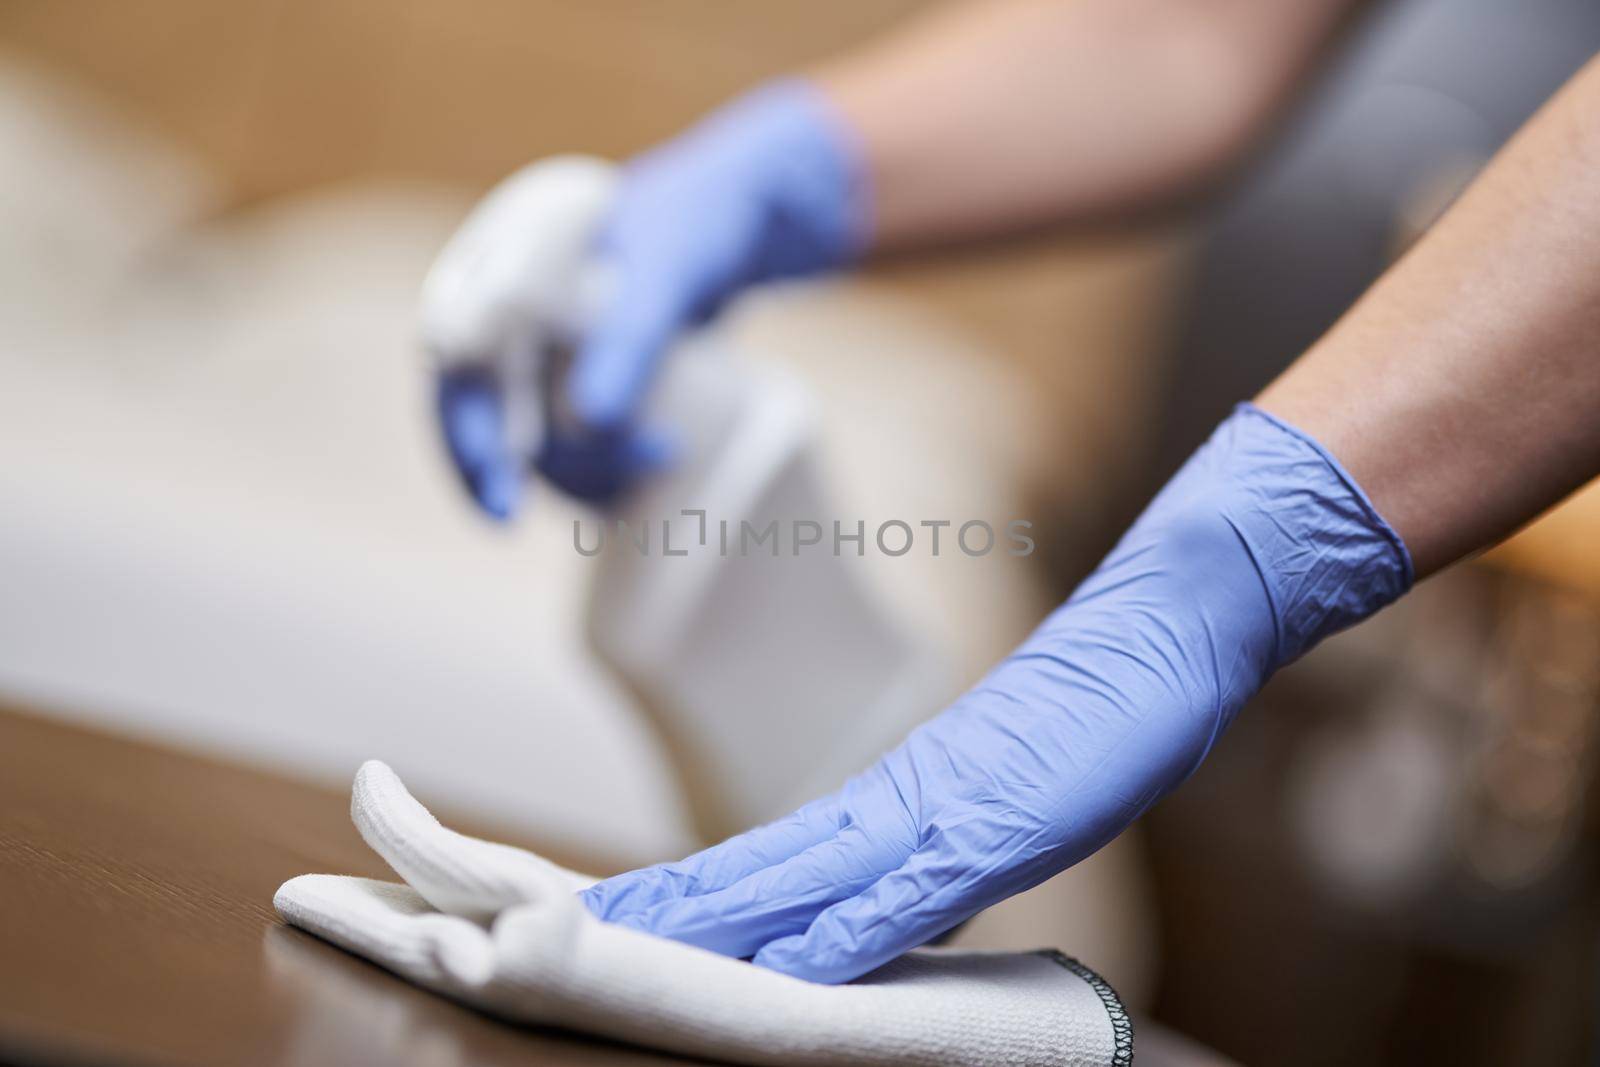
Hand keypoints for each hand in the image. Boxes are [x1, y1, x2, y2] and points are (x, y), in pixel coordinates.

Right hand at [432, 80, 864, 516]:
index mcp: (509, 251)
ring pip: (520, 428)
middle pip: (466, 396)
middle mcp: (507, 296)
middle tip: (503, 521)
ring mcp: (541, 339)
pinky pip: (561, 436)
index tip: (495, 474)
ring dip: (579, 462)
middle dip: (485, 461)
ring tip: (664, 454)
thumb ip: (631, 334)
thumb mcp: (672, 266)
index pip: (455, 344)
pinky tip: (658, 455)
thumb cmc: (705, 219)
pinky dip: (599, 461)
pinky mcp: (575, 373)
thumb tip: (590, 420)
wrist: (746, 212)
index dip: (462, 413)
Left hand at [581, 404, 1412, 982]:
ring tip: (626, 942)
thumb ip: (928, 873)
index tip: (608, 920)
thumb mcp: (993, 814)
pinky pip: (907, 892)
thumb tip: (870, 928)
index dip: (684, 893)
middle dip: (662, 909)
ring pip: (804, 876)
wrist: (1151, 639)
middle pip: (757, 865)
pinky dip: (843, 932)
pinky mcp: (995, 828)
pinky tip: (788, 966)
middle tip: (564, 933)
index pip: (765, 858)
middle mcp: (893, 806)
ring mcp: (940, 814)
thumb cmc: (1079, 726)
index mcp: (888, 805)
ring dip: (715, 918)